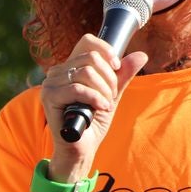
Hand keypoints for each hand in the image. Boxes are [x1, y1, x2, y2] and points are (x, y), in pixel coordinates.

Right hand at [40, 33, 147, 181]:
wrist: (82, 149)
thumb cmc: (93, 122)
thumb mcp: (111, 95)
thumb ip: (123, 75)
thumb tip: (141, 55)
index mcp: (71, 67)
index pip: (88, 42)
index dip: (107, 51)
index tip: (117, 67)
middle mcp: (58, 72)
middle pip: (91, 57)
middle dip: (109, 78)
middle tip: (111, 96)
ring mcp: (51, 84)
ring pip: (86, 72)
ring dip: (103, 90)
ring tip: (105, 105)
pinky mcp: (49, 97)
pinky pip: (78, 88)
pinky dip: (95, 98)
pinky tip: (101, 108)